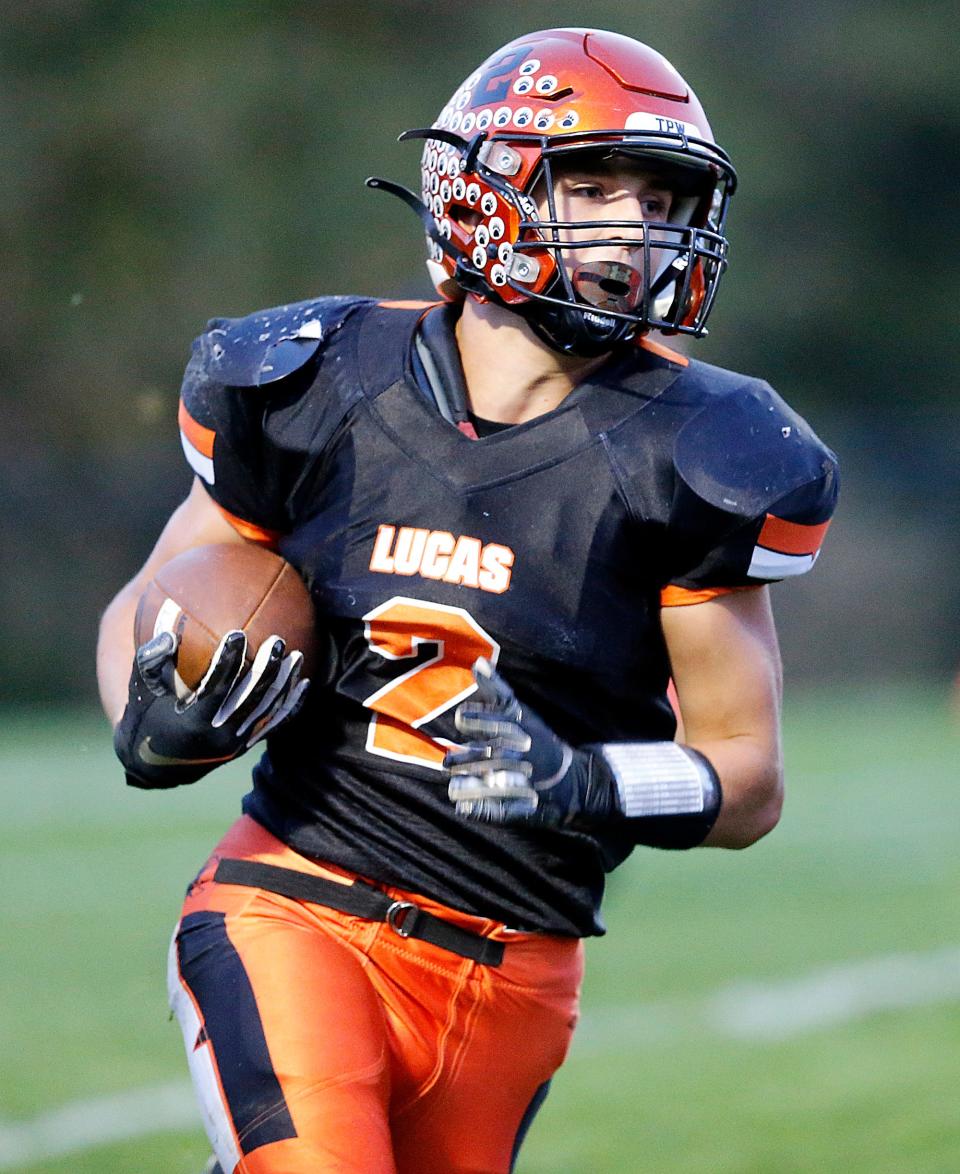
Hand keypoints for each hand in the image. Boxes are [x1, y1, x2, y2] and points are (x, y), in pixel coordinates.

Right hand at [114, 628, 307, 788]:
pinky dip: (291, 704)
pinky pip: (275, 723)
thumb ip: (150, 661)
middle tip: (277, 641)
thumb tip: (168, 634)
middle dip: (266, 668)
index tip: (238, 634)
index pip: (217, 687)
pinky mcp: (248, 745)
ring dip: (284, 682)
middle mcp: (220, 736)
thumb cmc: (146, 717)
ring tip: (296, 655)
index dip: (229, 661)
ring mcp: (237, 743)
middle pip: (251, 698)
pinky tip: (304, 683)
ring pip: (267, 710)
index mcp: (194, 723)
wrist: (157, 764)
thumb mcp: (140, 691)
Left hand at [443, 659, 617, 825]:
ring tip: (456, 784)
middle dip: (461, 760)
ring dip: (464, 785)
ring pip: (483, 783)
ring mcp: (521, 783)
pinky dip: (477, 809)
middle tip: (450, 762)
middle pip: (477, 755)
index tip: (464, 724)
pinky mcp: (522, 810)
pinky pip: (494, 811)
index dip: (468, 722)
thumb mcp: (521, 713)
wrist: (573, 781)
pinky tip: (464, 807)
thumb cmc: (538, 742)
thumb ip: (497, 690)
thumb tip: (478, 662)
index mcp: (514, 729)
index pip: (476, 720)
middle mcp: (517, 754)